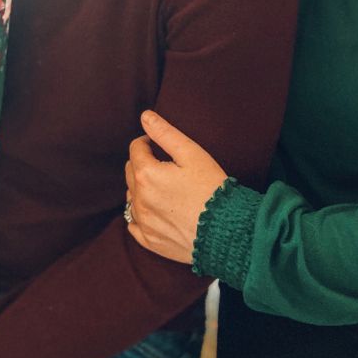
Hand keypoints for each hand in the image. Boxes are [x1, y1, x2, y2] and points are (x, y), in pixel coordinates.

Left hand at [125, 111, 227, 262]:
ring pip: (131, 197)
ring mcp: (143, 222)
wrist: (226, 231)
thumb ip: (164, 133)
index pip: (135, 149)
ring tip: (164, 187)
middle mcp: (139, 199)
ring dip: (141, 188)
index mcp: (146, 174)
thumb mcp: (191, 153)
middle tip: (163, 164)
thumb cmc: (211, 188)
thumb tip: (145, 116)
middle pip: (130, 172)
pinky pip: (134, 224)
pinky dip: (141, 214)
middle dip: (142, 163)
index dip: (147, 142)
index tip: (159, 145)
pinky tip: (157, 211)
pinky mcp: (150, 241)